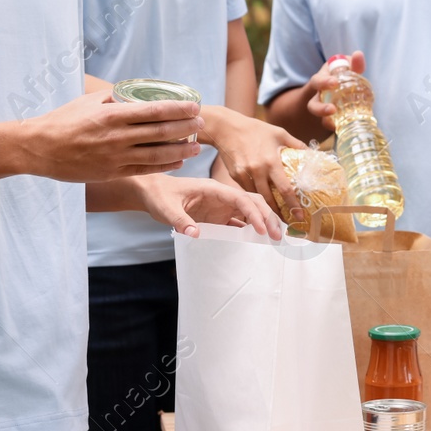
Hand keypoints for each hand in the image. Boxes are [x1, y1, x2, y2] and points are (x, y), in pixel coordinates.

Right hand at [21, 90, 202, 182]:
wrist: (38, 148)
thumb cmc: (63, 120)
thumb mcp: (89, 101)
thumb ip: (116, 98)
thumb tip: (139, 93)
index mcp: (112, 115)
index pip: (154, 111)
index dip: (178, 109)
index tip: (194, 107)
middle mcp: (116, 137)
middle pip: (160, 132)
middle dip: (185, 128)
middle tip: (200, 124)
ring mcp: (114, 158)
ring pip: (156, 154)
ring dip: (180, 150)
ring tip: (196, 146)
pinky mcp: (111, 173)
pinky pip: (144, 170)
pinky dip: (164, 166)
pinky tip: (177, 161)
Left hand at [143, 175, 284, 238]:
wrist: (153, 193)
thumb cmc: (159, 196)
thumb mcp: (166, 208)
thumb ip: (180, 220)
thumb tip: (195, 234)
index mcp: (214, 189)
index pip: (241, 199)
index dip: (253, 213)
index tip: (261, 229)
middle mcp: (222, 196)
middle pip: (252, 203)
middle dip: (267, 216)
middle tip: (277, 236)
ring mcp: (222, 206)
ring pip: (250, 211)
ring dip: (263, 223)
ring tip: (274, 239)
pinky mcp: (218, 216)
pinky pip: (239, 222)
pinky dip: (250, 230)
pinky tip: (258, 241)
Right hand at [201, 106, 306, 215]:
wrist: (227, 128)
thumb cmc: (256, 129)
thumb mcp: (279, 133)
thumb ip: (296, 145)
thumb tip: (312, 154)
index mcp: (271, 161)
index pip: (285, 188)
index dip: (293, 204)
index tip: (300, 216)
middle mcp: (257, 170)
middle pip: (270, 199)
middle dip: (279, 214)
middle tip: (289, 223)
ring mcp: (245, 175)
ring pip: (257, 198)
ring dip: (267, 210)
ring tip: (276, 218)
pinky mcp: (235, 177)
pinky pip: (248, 191)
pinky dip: (255, 198)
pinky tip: (262, 203)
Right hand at [304, 51, 364, 130]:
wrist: (333, 93)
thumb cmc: (341, 78)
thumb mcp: (346, 70)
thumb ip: (353, 65)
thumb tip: (358, 54)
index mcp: (321, 82)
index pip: (317, 81)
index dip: (324, 82)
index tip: (334, 83)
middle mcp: (318, 97)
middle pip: (313, 105)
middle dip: (320, 108)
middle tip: (332, 109)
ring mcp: (322, 110)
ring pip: (319, 121)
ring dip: (327, 123)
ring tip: (333, 124)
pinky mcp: (328, 120)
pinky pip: (328, 126)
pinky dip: (333, 127)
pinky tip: (340, 128)